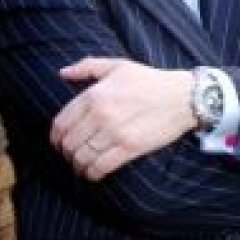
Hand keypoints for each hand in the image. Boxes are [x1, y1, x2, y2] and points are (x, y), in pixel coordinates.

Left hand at [51, 57, 195, 180]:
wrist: (183, 97)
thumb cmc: (151, 81)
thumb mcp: (119, 66)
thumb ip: (88, 67)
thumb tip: (63, 73)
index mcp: (94, 95)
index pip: (61, 123)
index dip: (55, 138)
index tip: (58, 143)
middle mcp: (101, 115)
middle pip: (69, 143)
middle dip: (66, 153)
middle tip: (71, 156)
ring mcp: (115, 132)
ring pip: (82, 157)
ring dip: (78, 165)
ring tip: (81, 167)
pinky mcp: (130, 147)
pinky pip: (101, 166)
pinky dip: (92, 173)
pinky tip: (93, 174)